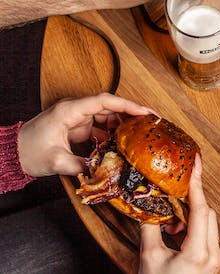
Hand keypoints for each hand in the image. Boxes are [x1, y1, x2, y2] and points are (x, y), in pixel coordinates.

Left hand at [17, 93, 151, 177]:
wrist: (11, 153)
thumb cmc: (28, 152)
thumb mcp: (57, 162)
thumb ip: (83, 165)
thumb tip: (106, 172)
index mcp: (70, 111)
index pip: (105, 101)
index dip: (128, 105)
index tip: (146, 113)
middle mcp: (76, 110)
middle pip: (111, 107)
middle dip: (132, 114)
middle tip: (153, 123)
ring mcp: (78, 119)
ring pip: (108, 117)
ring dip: (124, 125)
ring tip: (142, 135)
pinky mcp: (78, 128)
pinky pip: (101, 128)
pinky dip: (113, 135)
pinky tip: (124, 145)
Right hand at [138, 154, 219, 273]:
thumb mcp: (149, 257)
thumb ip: (150, 227)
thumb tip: (147, 205)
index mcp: (197, 253)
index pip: (201, 210)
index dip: (197, 185)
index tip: (197, 165)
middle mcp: (212, 255)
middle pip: (208, 214)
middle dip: (191, 202)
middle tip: (173, 195)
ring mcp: (215, 260)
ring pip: (209, 224)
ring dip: (191, 217)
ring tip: (170, 223)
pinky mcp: (213, 263)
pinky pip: (207, 236)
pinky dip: (194, 228)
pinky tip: (176, 233)